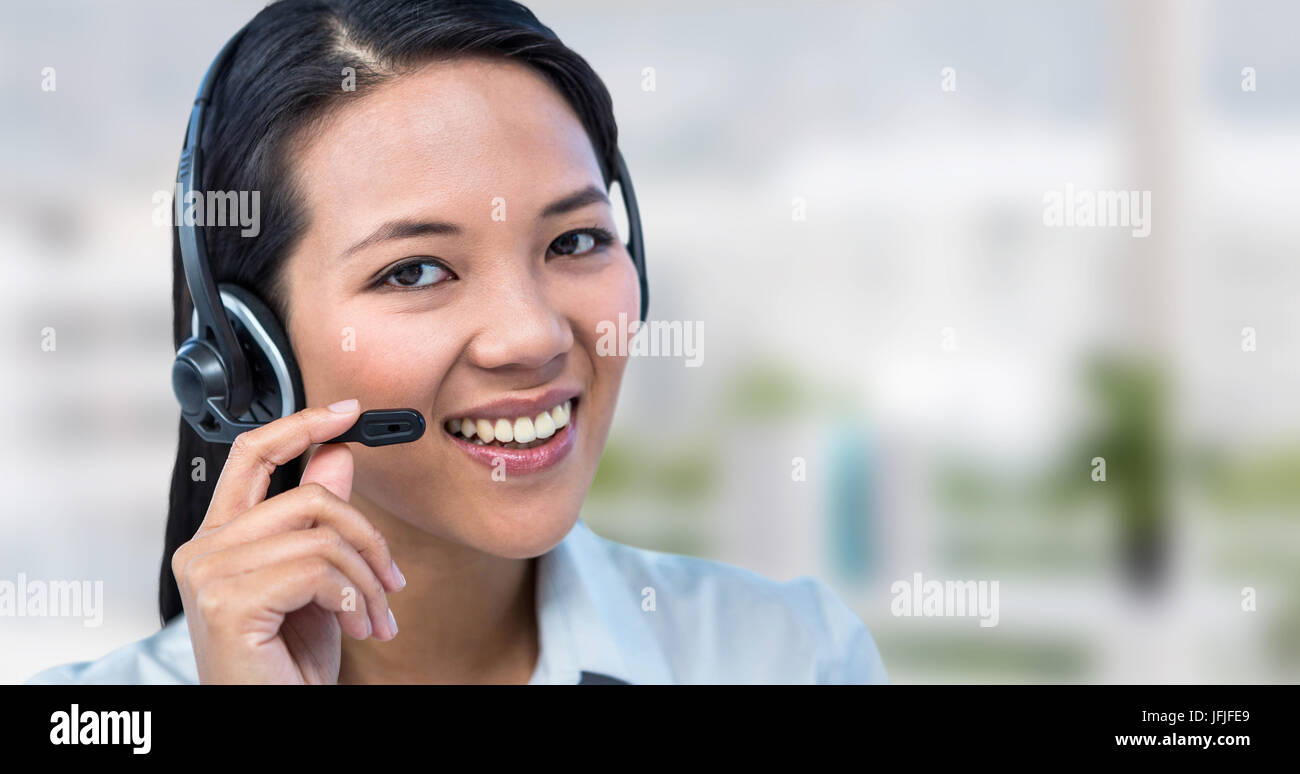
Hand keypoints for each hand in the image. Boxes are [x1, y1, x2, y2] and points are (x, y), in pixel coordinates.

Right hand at [171, 399, 405, 683]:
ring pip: (322, 536)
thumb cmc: (287, 664)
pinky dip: (353, 600)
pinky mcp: (228, 602)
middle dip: (368, 538)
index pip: (252, 454)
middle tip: (391, 583)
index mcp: (219, 539)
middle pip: (308, 496)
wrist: (274, 719)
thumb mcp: (317, 582)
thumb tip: (339, 454)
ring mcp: (210, 574)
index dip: (301, 425)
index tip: (347, 412)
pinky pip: (318, 570)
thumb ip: (319, 519)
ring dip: (368, 581)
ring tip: (375, 619)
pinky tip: (353, 629)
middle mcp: (204, 550)